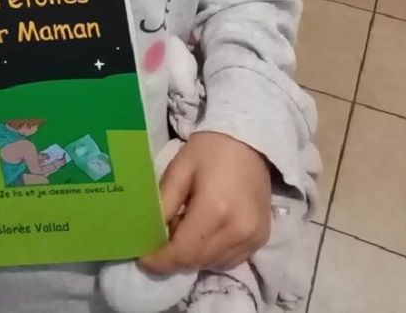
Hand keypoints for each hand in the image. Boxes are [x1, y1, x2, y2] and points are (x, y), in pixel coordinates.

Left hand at [140, 132, 270, 273]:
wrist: (249, 141)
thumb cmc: (209, 150)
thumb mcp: (179, 169)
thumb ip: (164, 204)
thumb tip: (151, 233)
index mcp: (215, 210)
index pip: (182, 252)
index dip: (160, 260)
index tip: (143, 259)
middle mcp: (237, 231)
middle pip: (197, 261)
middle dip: (174, 256)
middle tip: (162, 238)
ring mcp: (253, 238)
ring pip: (213, 264)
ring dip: (193, 256)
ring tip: (185, 229)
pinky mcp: (262, 239)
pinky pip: (230, 260)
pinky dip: (212, 255)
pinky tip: (205, 234)